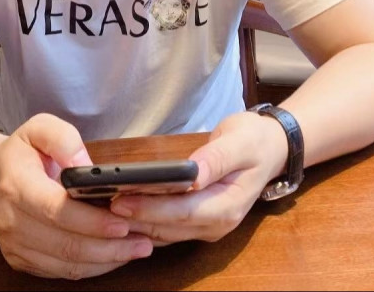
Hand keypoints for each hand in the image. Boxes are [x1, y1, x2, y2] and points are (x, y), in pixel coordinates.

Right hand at [0, 114, 153, 278]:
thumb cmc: (23, 151)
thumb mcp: (40, 127)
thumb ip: (64, 139)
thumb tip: (86, 165)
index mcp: (16, 185)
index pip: (56, 210)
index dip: (91, 221)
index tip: (123, 222)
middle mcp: (11, 221)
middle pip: (65, 244)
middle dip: (108, 246)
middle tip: (142, 242)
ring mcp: (14, 245)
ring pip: (66, 265)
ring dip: (105, 261)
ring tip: (136, 249)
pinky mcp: (21, 260)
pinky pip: (61, 272)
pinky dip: (91, 267)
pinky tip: (114, 255)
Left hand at [109, 111, 287, 243]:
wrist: (270, 148)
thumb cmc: (255, 141)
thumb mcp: (240, 142)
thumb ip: (217, 158)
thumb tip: (194, 173)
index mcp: (228, 205)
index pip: (184, 212)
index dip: (151, 208)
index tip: (122, 199)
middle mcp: (218, 223)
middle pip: (171, 226)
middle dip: (136, 217)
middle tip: (102, 205)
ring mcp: (209, 226)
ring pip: (166, 232)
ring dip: (137, 224)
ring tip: (105, 210)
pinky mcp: (199, 222)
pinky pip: (169, 229)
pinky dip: (146, 223)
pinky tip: (124, 214)